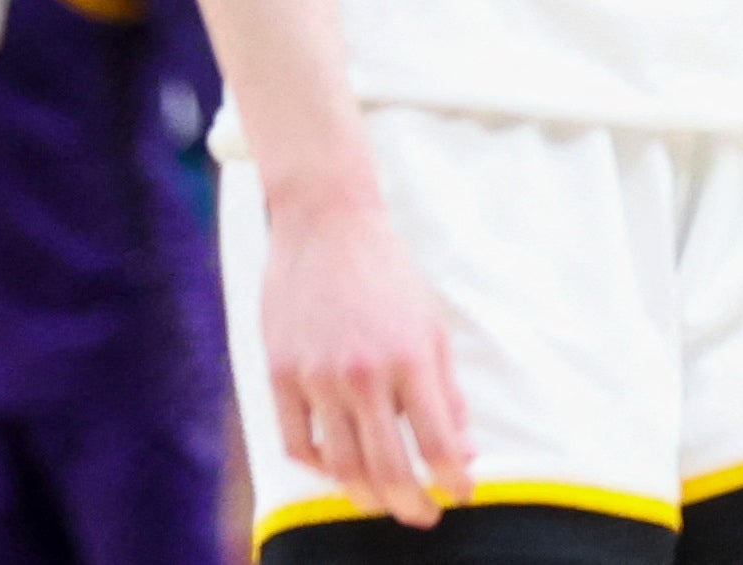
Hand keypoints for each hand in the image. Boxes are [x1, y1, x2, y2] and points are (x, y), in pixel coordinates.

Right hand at [259, 190, 472, 526]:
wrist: (327, 226)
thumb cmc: (389, 275)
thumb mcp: (432, 326)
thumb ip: (446, 390)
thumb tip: (462, 450)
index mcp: (411, 358)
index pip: (438, 441)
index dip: (453, 479)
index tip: (462, 495)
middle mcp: (363, 374)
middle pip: (387, 467)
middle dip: (411, 503)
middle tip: (425, 516)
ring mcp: (316, 377)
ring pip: (340, 465)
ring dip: (366, 496)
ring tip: (384, 503)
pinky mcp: (280, 374)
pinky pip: (297, 443)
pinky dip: (320, 467)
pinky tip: (339, 470)